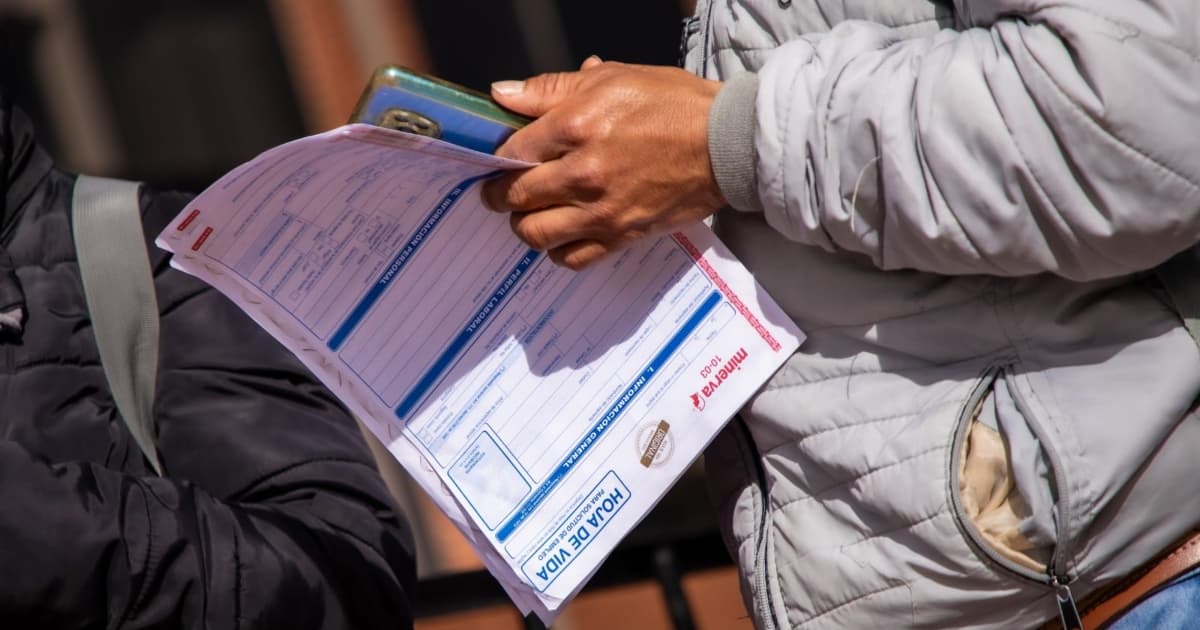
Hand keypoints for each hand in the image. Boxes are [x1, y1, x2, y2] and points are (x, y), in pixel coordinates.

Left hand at [481, 58, 724, 268]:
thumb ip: (550, 88)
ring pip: (534, 234)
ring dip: (525, 225)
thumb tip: (503, 95)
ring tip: (532, 213)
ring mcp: (601, 210)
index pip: (511, 151)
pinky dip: (558, 251)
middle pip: (514, 197)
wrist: (726, 144)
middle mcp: (582, 173)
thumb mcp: (611, 78)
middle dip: (500, 195)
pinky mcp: (621, 236)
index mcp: (575, 126)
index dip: (499, 157)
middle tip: (503, 191)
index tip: (501, 160)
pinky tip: (562, 235)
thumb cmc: (673, 105)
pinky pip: (571, 258)